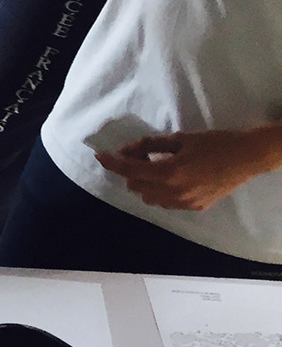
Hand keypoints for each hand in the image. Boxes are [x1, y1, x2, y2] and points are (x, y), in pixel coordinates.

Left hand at [96, 129, 281, 210]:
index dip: (112, 162)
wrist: (247, 158)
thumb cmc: (214, 143)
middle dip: (131, 170)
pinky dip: (160, 191)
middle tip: (141, 154)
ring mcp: (184, 203)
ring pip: (149, 197)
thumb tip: (128, 149)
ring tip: (157, 167)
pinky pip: (166, 202)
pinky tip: (172, 178)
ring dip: (144, 183)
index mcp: (168, 173)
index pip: (129, 170)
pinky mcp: (194, 208)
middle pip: (135, 185)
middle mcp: (172, 192)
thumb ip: (151, 145)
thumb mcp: (180, 139)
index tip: (100, 155)